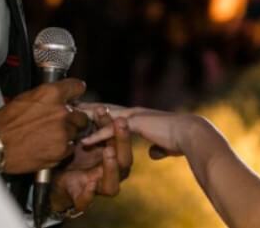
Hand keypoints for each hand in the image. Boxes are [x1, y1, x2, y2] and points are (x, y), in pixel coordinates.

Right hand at [0, 78, 88, 173]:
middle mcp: (62, 111)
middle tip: (61, 122)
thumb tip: (60, 96)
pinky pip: (70, 148)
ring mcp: (63, 131)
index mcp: (52, 94)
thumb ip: (48, 96)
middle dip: (74, 118)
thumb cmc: (6, 122)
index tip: (75, 96)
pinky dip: (63, 148)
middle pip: (82, 113)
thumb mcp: (27, 97)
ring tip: (52, 136)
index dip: (76, 92)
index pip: (77, 87)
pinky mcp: (61, 150)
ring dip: (68, 133)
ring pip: (77, 131)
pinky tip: (49, 147)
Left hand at [49, 108, 133, 214]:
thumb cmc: (74, 152)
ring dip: (111, 167)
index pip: (122, 141)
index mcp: (114, 155)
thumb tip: (88, 94)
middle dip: (123, 140)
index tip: (112, 111)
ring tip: (108, 151)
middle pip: (125, 160)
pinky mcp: (80, 198)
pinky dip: (88, 193)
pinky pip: (86, 200)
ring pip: (112, 185)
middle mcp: (111, 172)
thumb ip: (91, 121)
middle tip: (120, 122)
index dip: (120, 126)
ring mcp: (97, 187)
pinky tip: (89, 183)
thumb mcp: (83, 134)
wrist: (54, 178)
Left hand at [80, 104, 199, 159]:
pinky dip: (99, 137)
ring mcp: (133, 117)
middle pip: (105, 110)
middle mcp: (133, 113)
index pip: (114, 113)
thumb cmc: (180, 139)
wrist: (189, 134)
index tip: (86, 112)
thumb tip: (153, 152)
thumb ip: (156, 146)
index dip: (100, 113)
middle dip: (88, 109)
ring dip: (87, 119)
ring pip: (105, 117)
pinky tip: (85, 142)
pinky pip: (113, 132)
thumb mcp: (164, 144)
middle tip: (70, 107)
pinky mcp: (135, 125)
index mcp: (139, 117)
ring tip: (70, 120)